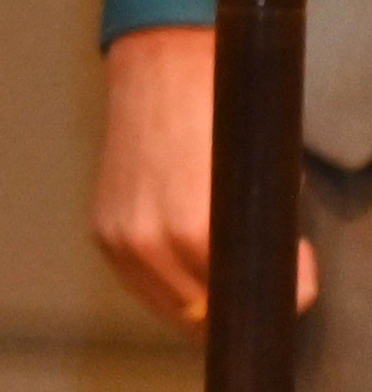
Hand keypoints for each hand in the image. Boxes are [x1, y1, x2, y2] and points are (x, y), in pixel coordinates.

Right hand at [96, 23, 315, 325]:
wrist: (162, 74)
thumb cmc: (222, 120)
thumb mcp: (266, 182)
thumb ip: (268, 238)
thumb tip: (277, 275)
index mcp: (197, 231)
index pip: (245, 302)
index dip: (277, 299)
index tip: (290, 285)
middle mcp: (151, 241)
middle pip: (202, 316)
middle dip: (236, 300)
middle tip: (257, 272)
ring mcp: (121, 238)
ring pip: (168, 306)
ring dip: (198, 297)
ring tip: (220, 261)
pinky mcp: (102, 230)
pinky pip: (138, 281)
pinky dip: (164, 279)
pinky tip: (184, 256)